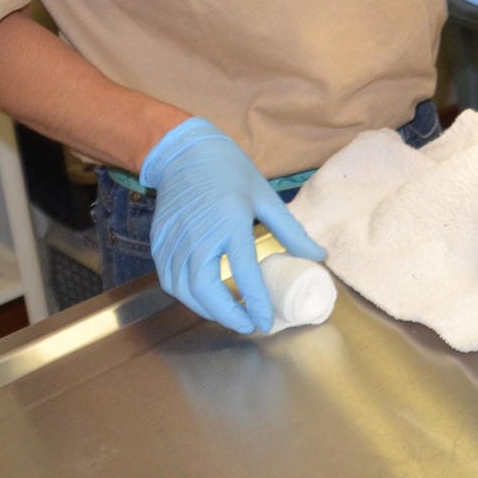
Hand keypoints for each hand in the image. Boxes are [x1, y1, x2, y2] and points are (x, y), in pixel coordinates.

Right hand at [140, 118, 326, 332]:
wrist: (185, 153)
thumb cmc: (231, 172)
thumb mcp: (266, 197)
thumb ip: (291, 232)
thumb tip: (319, 256)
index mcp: (230, 223)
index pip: (243, 272)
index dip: (255, 302)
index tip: (265, 322)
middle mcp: (198, 236)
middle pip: (205, 288)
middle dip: (226, 314)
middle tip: (247, 325)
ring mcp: (174, 240)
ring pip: (184, 289)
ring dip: (206, 309)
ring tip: (229, 314)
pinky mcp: (158, 243)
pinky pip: (169, 279)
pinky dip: (186, 295)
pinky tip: (204, 298)